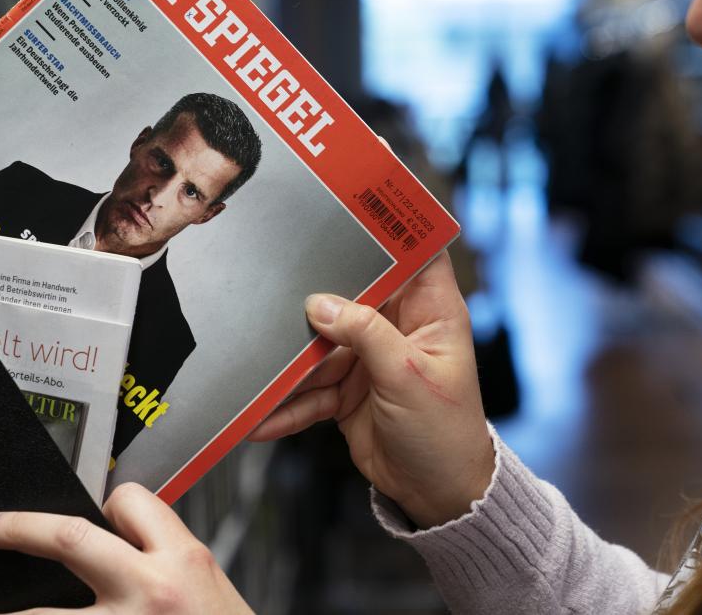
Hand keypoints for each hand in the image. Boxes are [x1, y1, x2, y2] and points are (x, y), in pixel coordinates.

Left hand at [0, 483, 253, 613]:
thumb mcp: (206, 582)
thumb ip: (165, 557)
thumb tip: (120, 543)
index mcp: (183, 559)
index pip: (130, 501)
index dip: (108, 502)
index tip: (93, 512)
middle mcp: (150, 590)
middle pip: (69, 540)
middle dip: (18, 528)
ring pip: (42, 614)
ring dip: (8, 612)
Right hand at [250, 251, 494, 528]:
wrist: (436, 492)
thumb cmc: (445, 433)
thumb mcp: (408, 377)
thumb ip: (366, 336)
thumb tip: (320, 305)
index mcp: (429, 311)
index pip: (415, 253)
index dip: (391, 227)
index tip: (351, 208)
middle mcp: (397, 326)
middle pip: (353, 293)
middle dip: (317, 293)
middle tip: (277, 281)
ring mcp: (368, 356)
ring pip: (322, 343)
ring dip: (293, 361)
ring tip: (256, 365)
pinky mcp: (346, 388)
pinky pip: (311, 388)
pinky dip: (290, 403)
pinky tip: (263, 416)